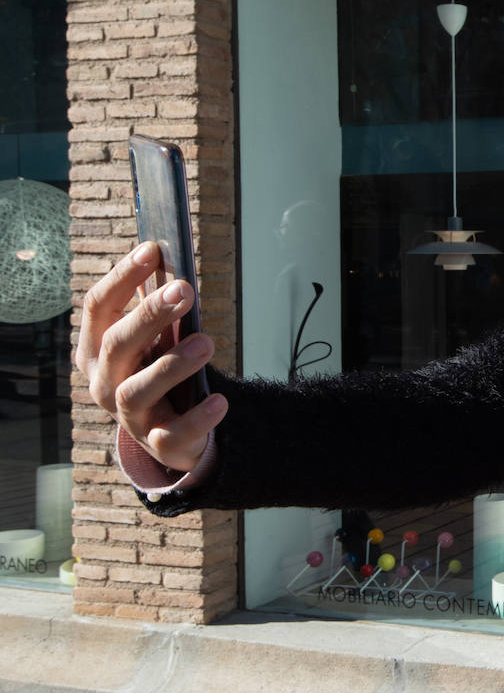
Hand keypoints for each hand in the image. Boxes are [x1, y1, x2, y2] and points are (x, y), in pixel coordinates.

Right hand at [76, 242, 226, 471]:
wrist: (168, 434)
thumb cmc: (157, 372)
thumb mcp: (153, 342)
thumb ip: (160, 313)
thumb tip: (178, 273)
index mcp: (95, 349)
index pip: (98, 307)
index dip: (122, 277)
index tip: (152, 249)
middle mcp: (102, 382)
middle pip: (118, 344)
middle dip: (149, 315)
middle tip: (184, 289)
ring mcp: (128, 416)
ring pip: (138, 390)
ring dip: (171, 364)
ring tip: (205, 343)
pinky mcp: (157, 443)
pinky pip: (174, 432)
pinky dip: (198, 417)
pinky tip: (220, 400)